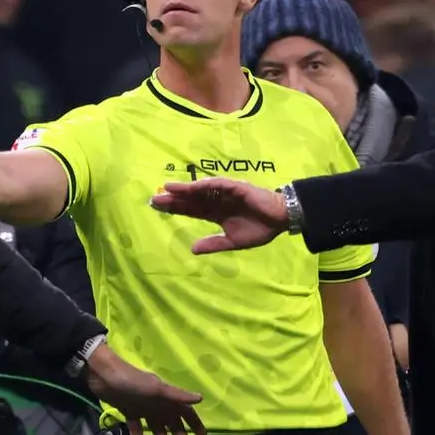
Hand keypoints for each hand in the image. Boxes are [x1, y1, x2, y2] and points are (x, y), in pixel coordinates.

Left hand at [84, 346, 206, 434]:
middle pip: (173, 426)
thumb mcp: (157, 389)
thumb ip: (177, 396)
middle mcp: (159, 405)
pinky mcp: (130, 414)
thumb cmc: (133, 381)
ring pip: (157, 431)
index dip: (195, 425)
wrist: (105, 376)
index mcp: (168, 398)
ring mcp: (144, 410)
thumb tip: (201, 398)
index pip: (186, 413)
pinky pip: (137, 431)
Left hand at [151, 179, 289, 253]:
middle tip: (154, 198)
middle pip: (191, 199)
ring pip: (200, 190)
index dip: (175, 208)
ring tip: (167, 189)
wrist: (280, 220)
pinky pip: (216, 185)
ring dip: (184, 189)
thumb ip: (213, 244)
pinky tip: (191, 186)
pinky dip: (203, 185)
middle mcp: (217, 200)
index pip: (191, 209)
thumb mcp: (233, 242)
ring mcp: (225, 192)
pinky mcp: (235, 187)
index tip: (157, 207)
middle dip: (173, 199)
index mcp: (215, 213)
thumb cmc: (260, 229)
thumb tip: (192, 249)